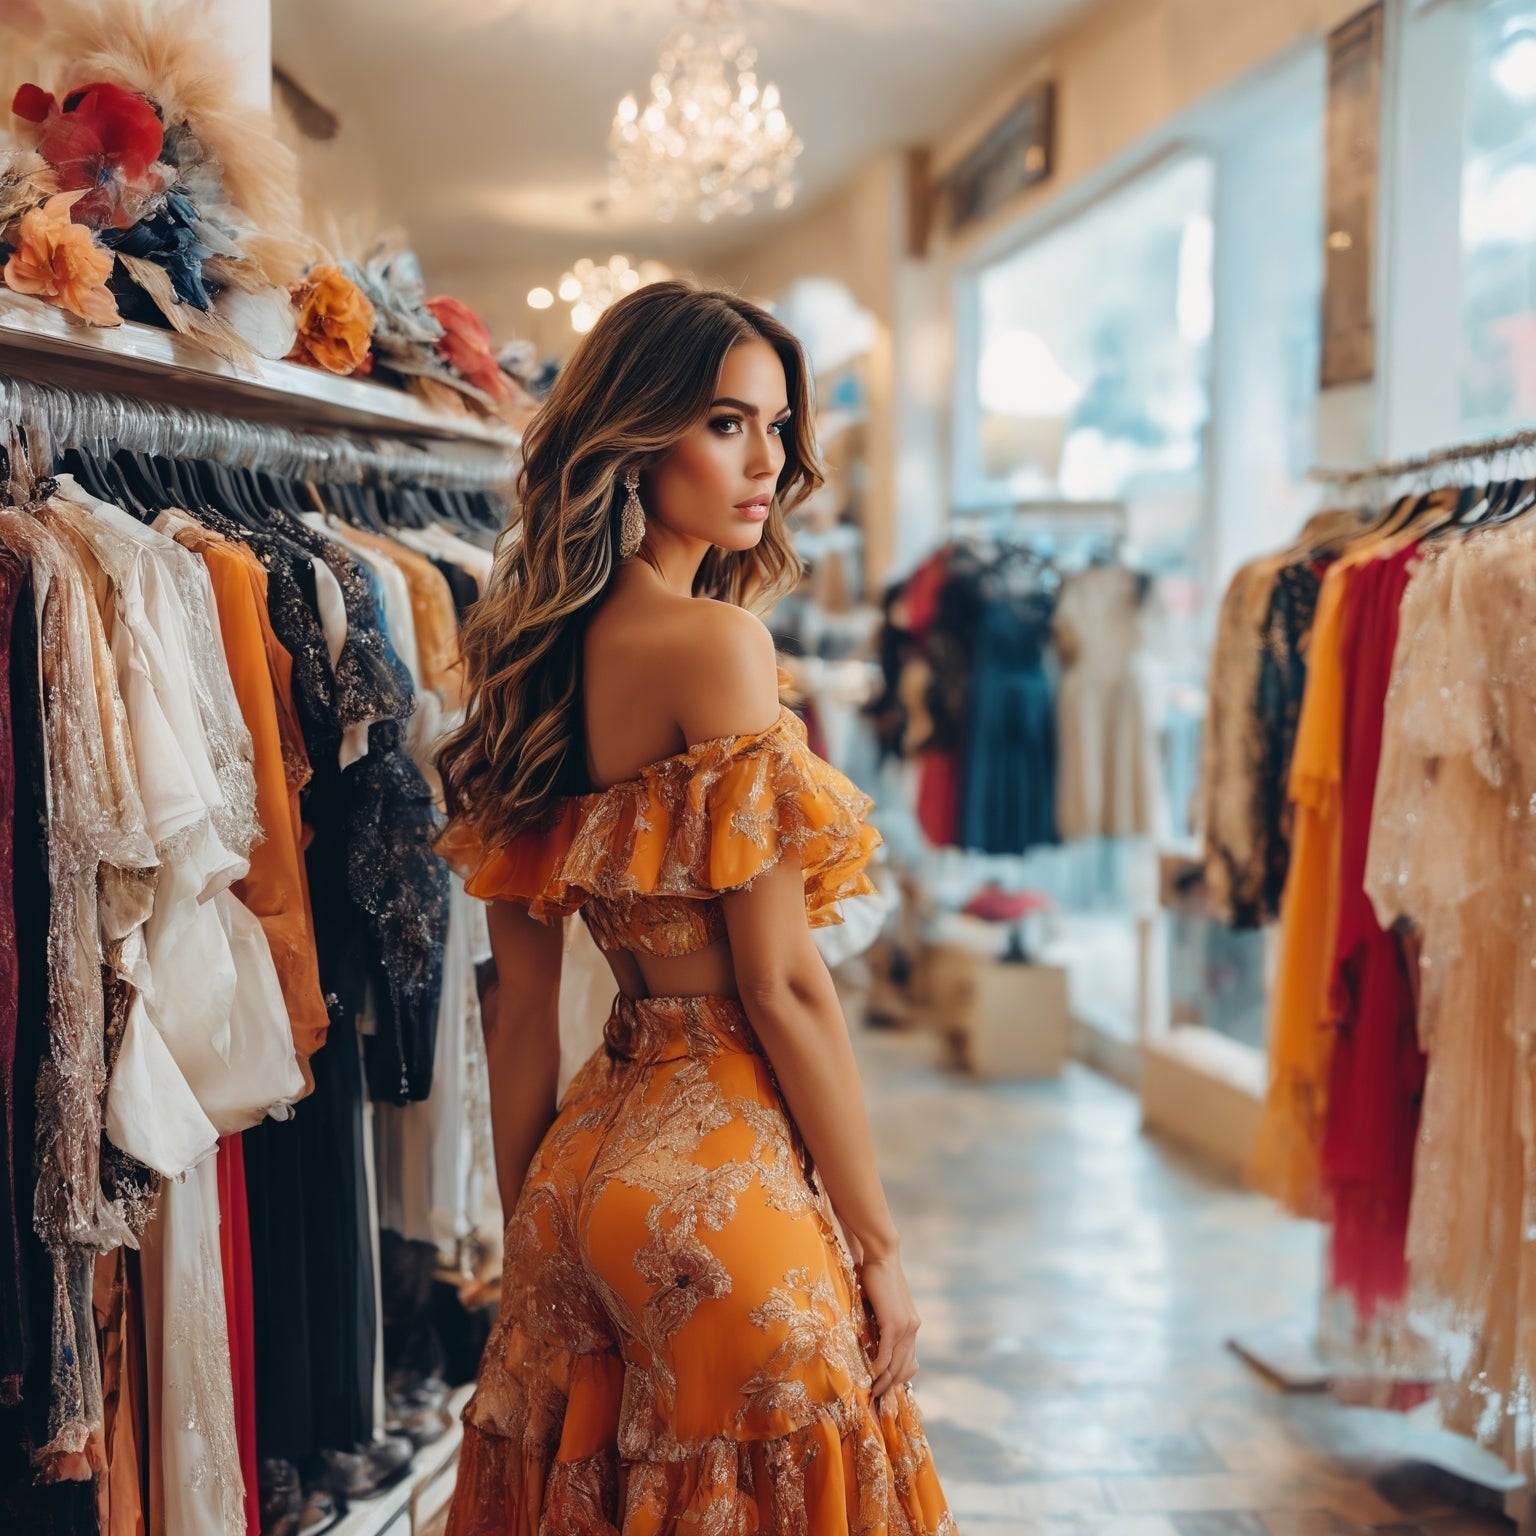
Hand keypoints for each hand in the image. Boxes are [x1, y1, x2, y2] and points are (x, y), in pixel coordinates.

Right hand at [858, 1250, 920, 1399]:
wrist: (882, 1256)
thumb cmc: (878, 1277)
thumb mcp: (883, 1305)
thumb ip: (882, 1322)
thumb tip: (870, 1337)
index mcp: (912, 1326)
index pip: (908, 1362)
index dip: (896, 1379)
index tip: (884, 1391)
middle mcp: (913, 1329)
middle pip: (903, 1369)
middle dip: (890, 1387)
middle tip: (876, 1400)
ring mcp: (906, 1327)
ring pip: (895, 1366)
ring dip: (883, 1382)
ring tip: (871, 1393)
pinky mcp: (894, 1324)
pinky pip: (886, 1354)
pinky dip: (878, 1368)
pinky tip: (869, 1375)